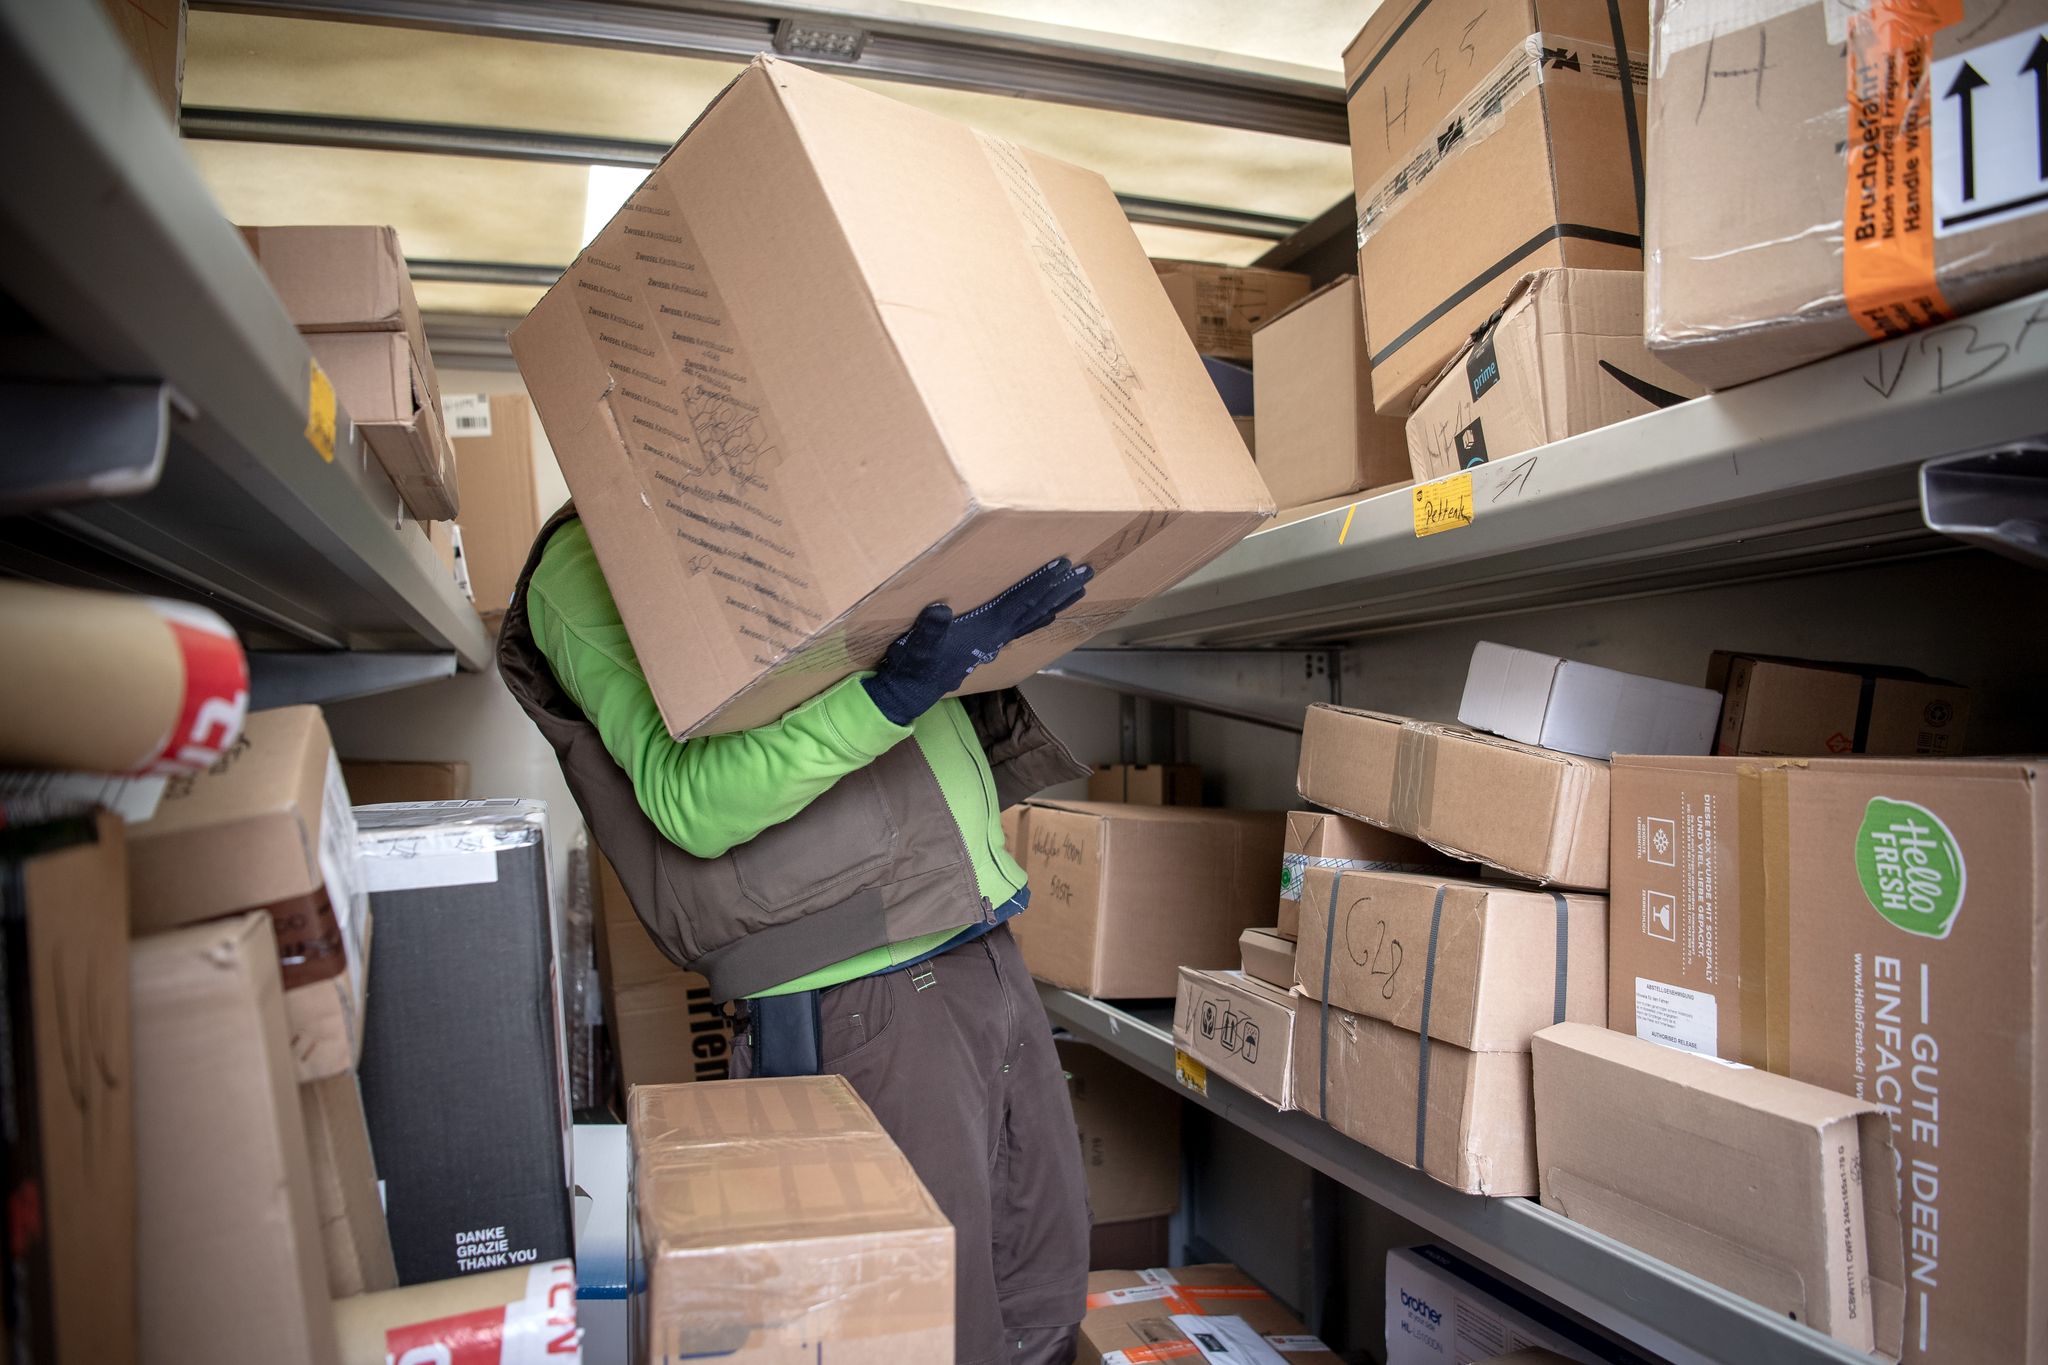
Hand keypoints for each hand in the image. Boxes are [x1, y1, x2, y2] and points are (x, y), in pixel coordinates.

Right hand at [862, 559, 1092, 725]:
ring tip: (1079, 587)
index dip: (1040, 583)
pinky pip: (1022, 626)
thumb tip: (940, 610)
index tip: (1061, 566)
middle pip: (1036, 608)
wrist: (911, 692)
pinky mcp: (987, 644)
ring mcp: (994, 641)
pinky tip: (1048, 614)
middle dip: (1061, 590)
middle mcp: (996, 635)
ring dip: (1057, 601)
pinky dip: (1039, 616)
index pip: (1019, 602)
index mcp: (985, 630)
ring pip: (1034, 617)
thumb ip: (929, 629)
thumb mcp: (916, 645)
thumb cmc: (914, 666)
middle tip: (1086, 571)